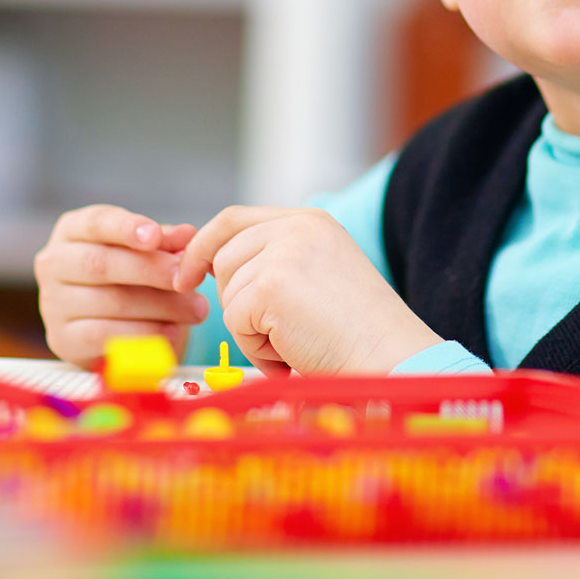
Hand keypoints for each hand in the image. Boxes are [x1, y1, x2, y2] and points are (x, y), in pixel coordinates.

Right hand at [35, 204, 209, 368]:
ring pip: (109, 302)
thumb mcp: (144, 250)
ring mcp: (53, 303)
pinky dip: (144, 334)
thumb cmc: (128, 274)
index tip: (154, 235)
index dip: (126, 228)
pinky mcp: (63, 340)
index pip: (96, 223)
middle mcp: (54, 263)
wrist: (109, 323)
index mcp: (72, 231)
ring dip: (159, 306)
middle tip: (186, 278)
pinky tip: (172, 332)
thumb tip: (187, 234)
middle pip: (100, 264)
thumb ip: (164, 241)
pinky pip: (106, 337)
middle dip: (150, 270)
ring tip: (195, 308)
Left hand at [173, 206, 442, 376]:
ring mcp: (284, 252)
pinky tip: (294, 352)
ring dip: (252, 330)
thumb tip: (216, 268)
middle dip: (237, 303)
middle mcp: (297, 227)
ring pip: (229, 293)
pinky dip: (258, 350)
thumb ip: (277, 259)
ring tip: (296, 342)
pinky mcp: (272, 285)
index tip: (187, 276)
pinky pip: (236, 322)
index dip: (203, 246)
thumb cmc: (359, 334)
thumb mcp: (320, 274)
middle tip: (280, 333)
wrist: (391, 359)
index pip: (233, 220)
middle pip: (224, 259)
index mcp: (310, 221)